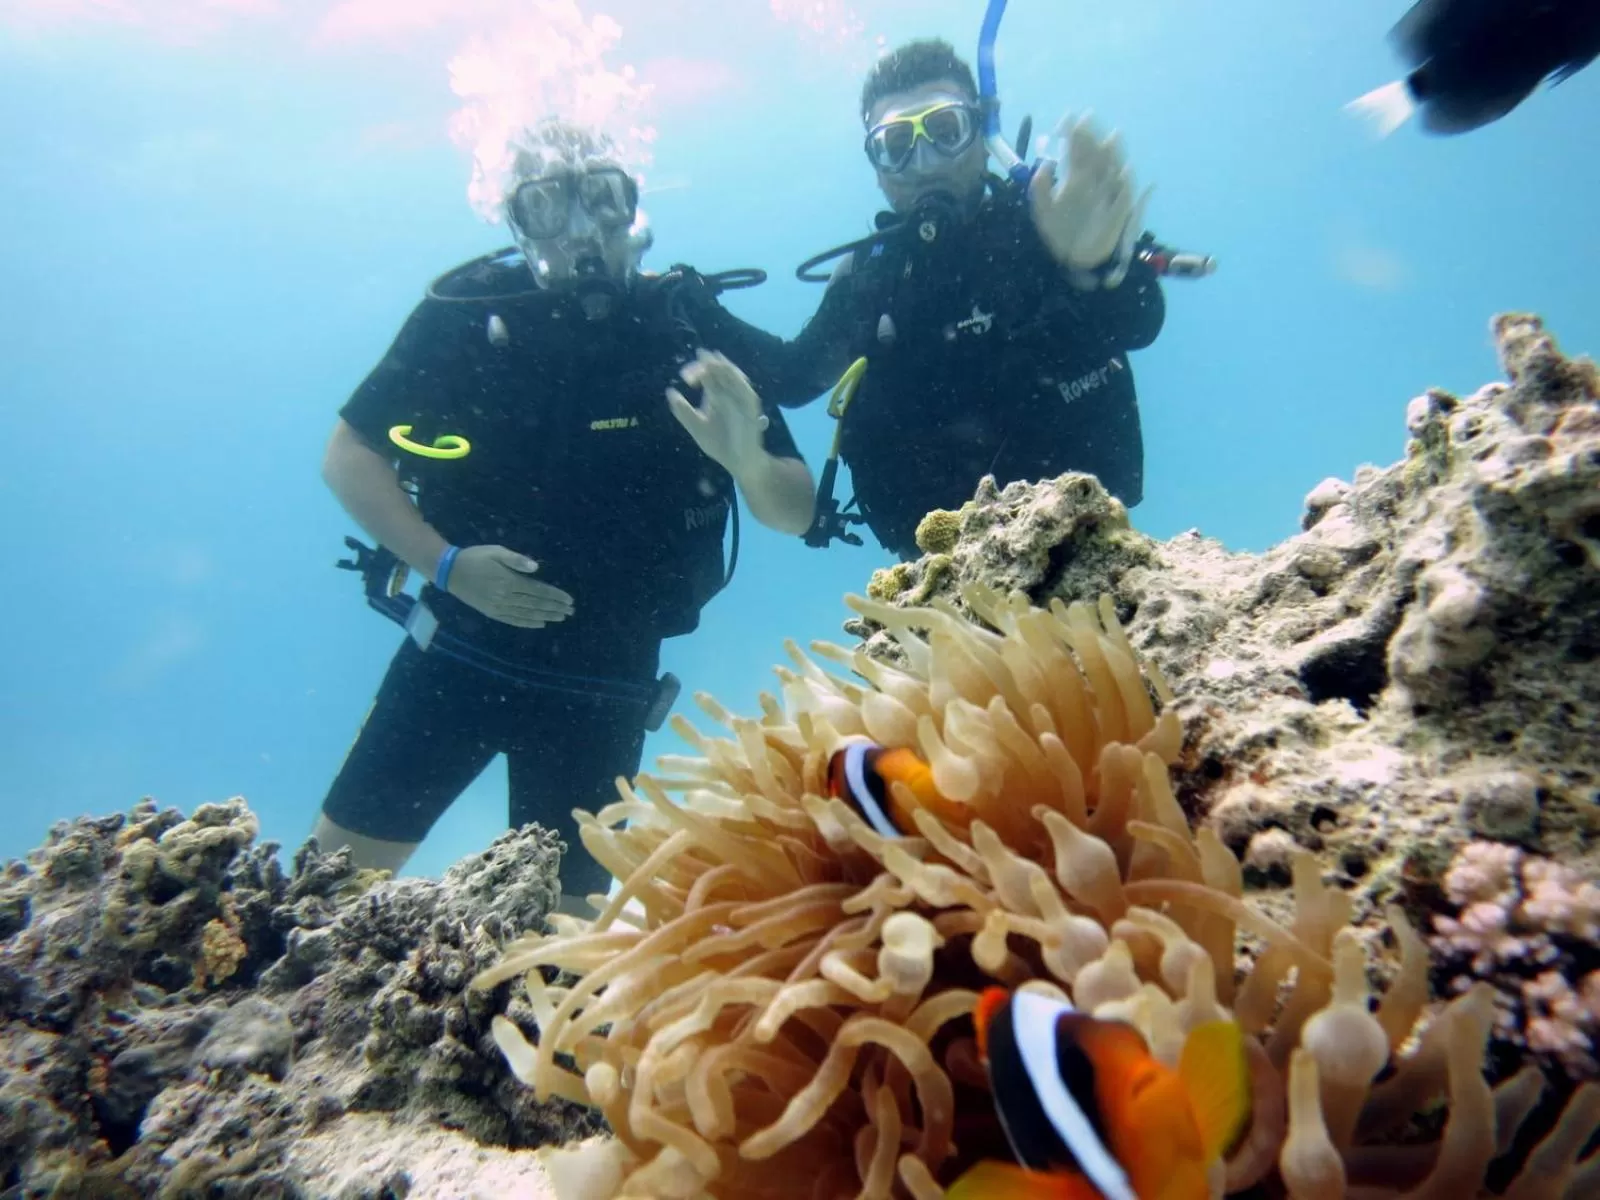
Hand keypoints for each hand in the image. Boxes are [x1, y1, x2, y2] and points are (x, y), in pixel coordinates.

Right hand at [444, 545, 573, 628]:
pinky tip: (540, 624)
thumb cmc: (475, 557)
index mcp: (509, 581)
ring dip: (546, 616)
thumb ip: (516, 560)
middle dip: (555, 608)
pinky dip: (528, 623)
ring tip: (560, 618)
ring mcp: (498, 607)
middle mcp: (505, 597)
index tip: (569, 600)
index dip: (555, 596)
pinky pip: (513, 620)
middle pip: (536, 604)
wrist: (450, 572)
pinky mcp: (492, 613)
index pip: (538, 590)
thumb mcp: (496, 552)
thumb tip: (536, 568)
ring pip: (527, 614)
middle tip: (571, 611)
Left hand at [666, 349, 770, 474]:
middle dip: (709, 364)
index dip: (696, 370)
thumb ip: (683, 411)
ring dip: (725, 368)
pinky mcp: (751, 409)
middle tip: (699, 359)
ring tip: (713, 361)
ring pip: (735, 376)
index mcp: (715, 394)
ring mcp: (741, 399)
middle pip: (720, 371)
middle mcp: (729, 393)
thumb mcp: (696, 427)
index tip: (684, 377)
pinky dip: (739, 383)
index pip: (706, 374)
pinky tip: (730, 375)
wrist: (738, 461)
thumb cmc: (719, 444)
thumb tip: (669, 391)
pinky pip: (746, 392)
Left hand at [1029, 111, 1151, 281]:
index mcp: (1074, 180)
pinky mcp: (1117, 213)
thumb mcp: (1042, 211)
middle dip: (1092, 138)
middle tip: (1088, 120)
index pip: (1074, 152)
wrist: (1072, 260)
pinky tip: (1125, 170)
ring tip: (1111, 137)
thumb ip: (1039, 189)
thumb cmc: (1058, 233)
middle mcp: (1092, 183)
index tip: (1068, 117)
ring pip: (1112, 170)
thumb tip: (1043, 164)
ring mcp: (1106, 196)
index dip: (1072, 135)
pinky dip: (1126, 184)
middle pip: (1094, 155)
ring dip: (1113, 154)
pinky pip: (1124, 197)